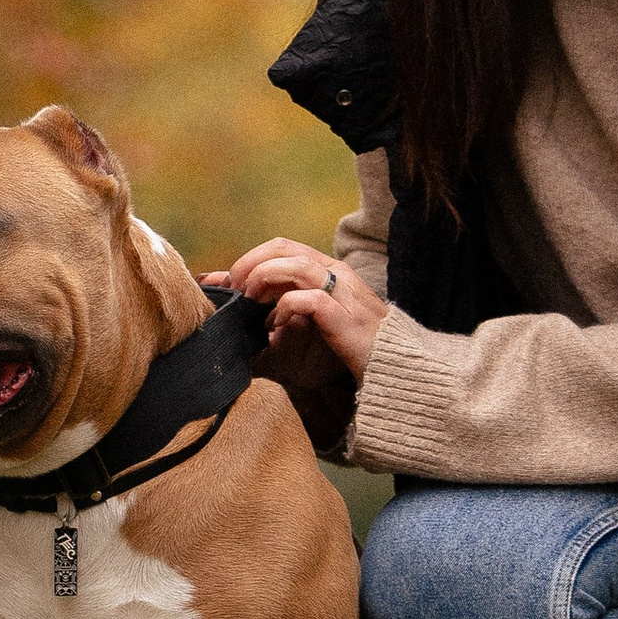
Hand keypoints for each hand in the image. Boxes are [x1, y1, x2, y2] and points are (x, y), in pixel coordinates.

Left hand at [213, 238, 386, 383]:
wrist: (396, 371)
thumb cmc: (350, 347)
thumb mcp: (312, 320)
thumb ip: (283, 305)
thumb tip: (245, 299)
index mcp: (329, 270)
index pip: (282, 247)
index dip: (248, 258)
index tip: (222, 281)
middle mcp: (338, 273)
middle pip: (284, 247)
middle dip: (250, 263)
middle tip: (232, 288)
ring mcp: (345, 294)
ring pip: (297, 265)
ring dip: (264, 278)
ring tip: (248, 300)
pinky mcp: (346, 318)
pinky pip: (309, 300)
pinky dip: (285, 307)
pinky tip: (274, 325)